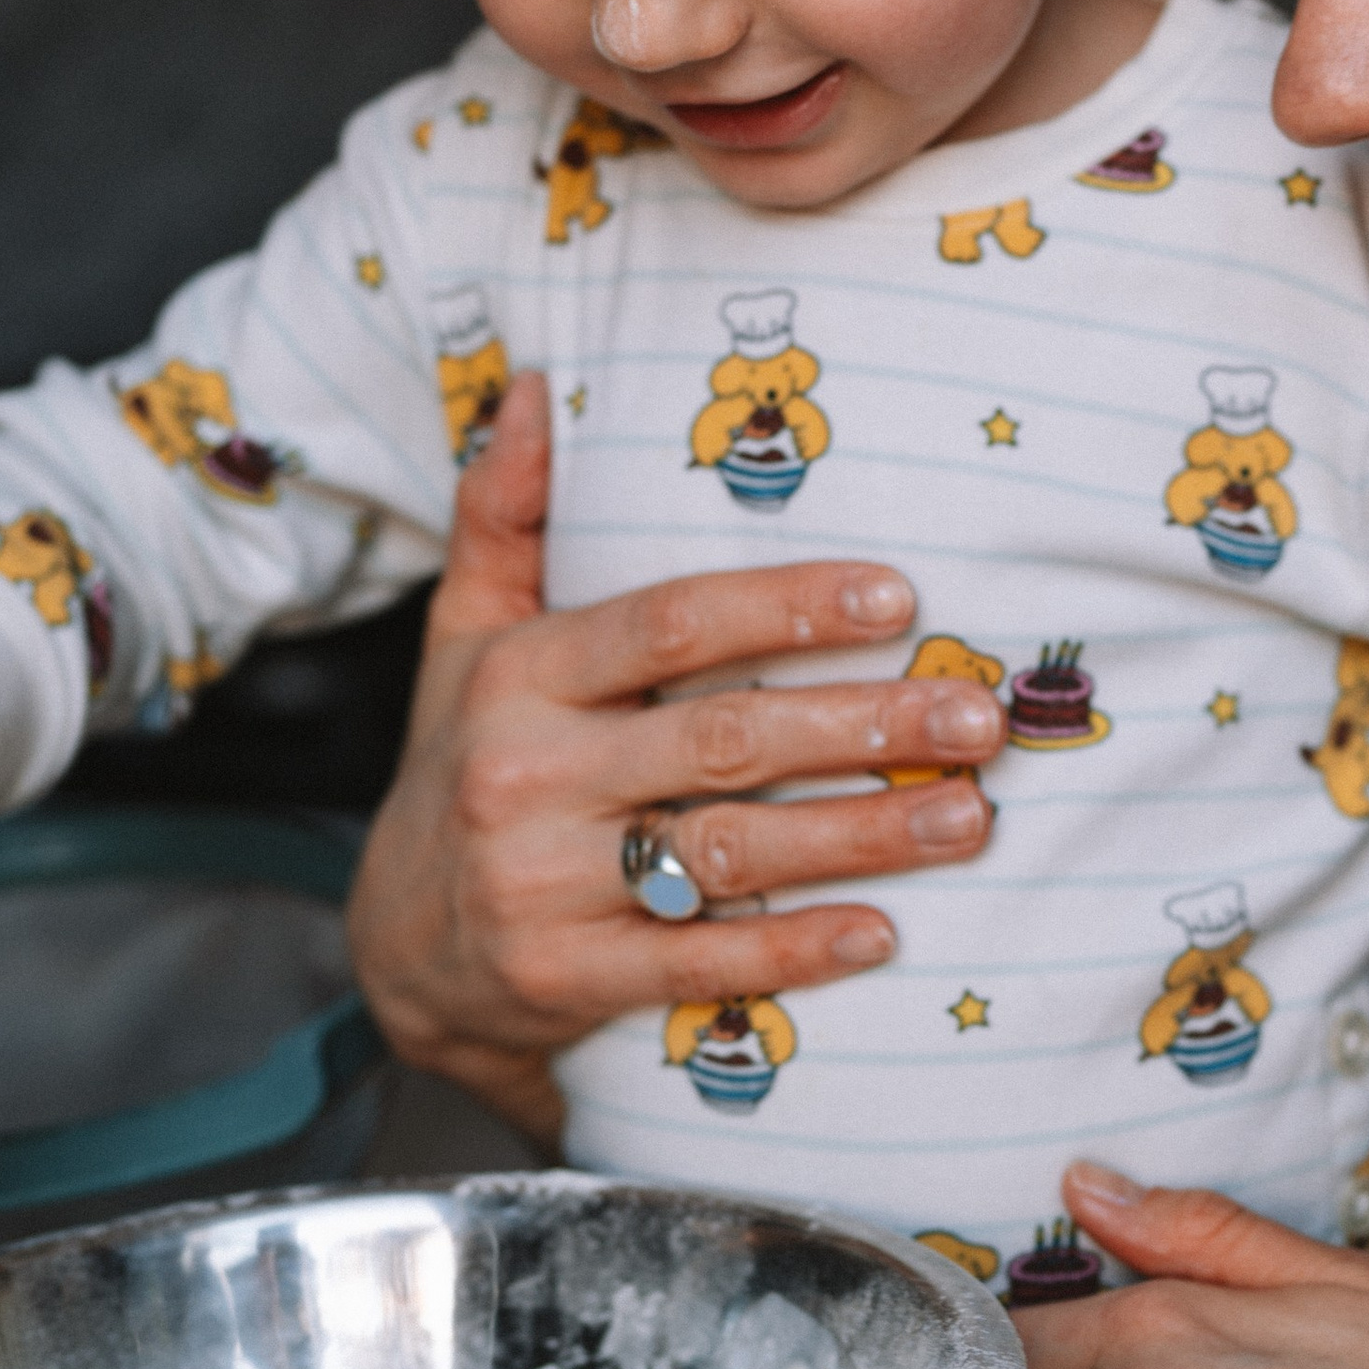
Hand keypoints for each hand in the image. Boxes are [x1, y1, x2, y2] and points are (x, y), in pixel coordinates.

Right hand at [346, 372, 1004, 1130]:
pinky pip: (696, 965)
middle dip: (864, 726)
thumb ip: (502, 517)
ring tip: (969, 816)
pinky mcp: (564, 982)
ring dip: (862, 837)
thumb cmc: (463, 765)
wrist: (392, 952)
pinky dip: (793, 950)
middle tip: (976, 717)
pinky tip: (882, 934)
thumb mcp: (462, 639)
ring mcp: (542, 886)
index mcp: (521, 677)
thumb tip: (531, 386)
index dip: (786, 607)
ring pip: (728, 853)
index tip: (899, 597)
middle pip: (722, 740)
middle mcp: (526, 776)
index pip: (669, 625)